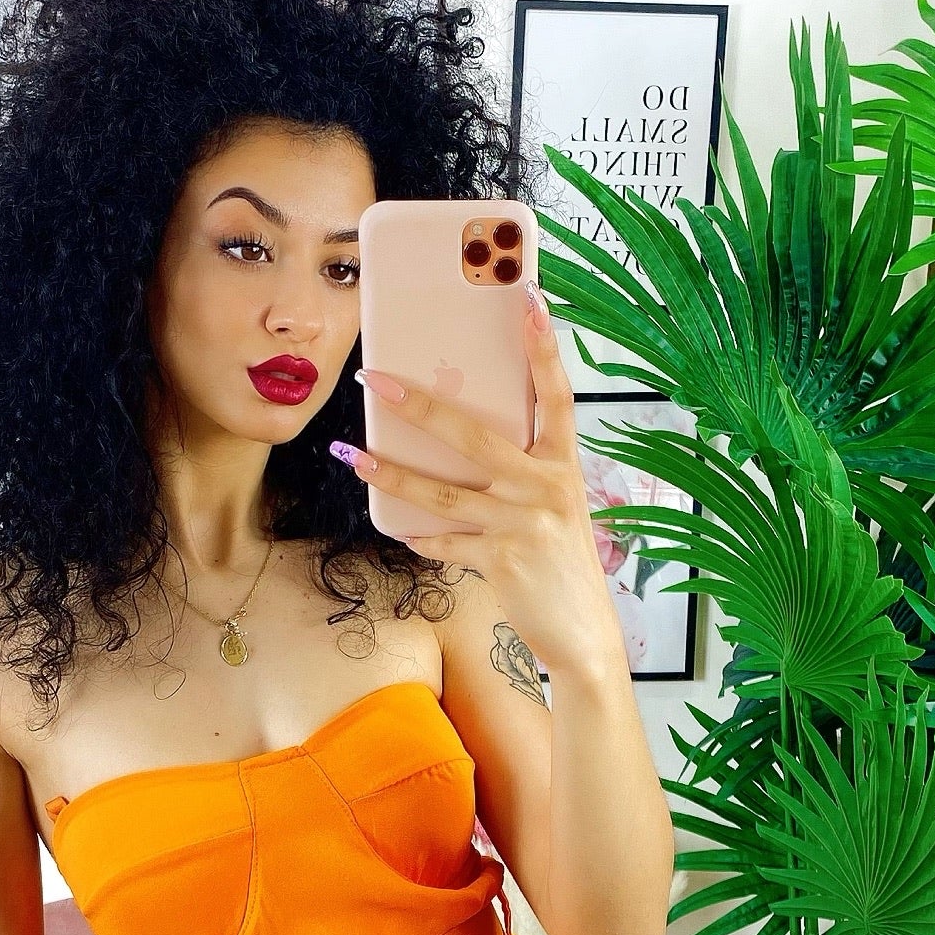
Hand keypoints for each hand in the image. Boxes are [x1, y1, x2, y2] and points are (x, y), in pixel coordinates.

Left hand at [336, 281, 625, 677]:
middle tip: (376, 380)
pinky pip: (444, 542)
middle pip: (472, 435)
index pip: (556, 396)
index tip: (530, 302)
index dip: (544, 350)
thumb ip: (520, 473)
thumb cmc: (561, 563)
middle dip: (419, 405)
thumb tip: (460, 442)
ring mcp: (522, 524)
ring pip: (442, 492)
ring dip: (390, 473)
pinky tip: (397, 528)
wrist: (583, 632)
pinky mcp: (501, 560)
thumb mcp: (555, 506)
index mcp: (563, 465)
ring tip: (351, 454)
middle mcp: (545, 487)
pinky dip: (419, 535)